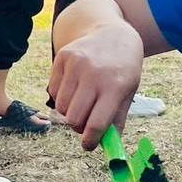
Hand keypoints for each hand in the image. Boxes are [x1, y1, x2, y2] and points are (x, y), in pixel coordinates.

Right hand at [47, 23, 144, 149]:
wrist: (114, 35)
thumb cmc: (123, 70)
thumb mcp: (128, 93)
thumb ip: (116, 120)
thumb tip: (105, 147)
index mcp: (115, 87)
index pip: (96, 123)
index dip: (90, 140)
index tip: (88, 145)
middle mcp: (94, 75)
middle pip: (74, 118)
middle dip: (79, 127)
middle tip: (85, 122)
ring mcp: (76, 64)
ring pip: (61, 107)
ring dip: (69, 112)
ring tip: (81, 103)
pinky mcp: (62, 57)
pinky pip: (53, 91)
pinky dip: (62, 96)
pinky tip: (75, 87)